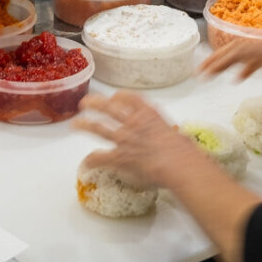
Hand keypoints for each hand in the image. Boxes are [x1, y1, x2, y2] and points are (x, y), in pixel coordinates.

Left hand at [73, 90, 211, 189]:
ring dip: (84, 124)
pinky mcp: (118, 156)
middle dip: (95, 103)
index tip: (114, 97)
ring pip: (98, 127)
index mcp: (150, 114)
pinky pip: (98, 156)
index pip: (130, 97)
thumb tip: (182, 142)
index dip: (119, 96)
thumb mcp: (180, 136)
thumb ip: (174, 136)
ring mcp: (124, 138)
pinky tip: (85, 164)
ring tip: (75, 124)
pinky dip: (90, 160)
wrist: (179, 165)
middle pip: (108, 107)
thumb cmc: (186, 153)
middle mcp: (133, 122)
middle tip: (86, 103)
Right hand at [198, 35, 261, 116]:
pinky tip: (240, 78)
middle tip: (200, 73)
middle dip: (217, 59)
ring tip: (212, 73)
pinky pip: (257, 56)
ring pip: (245, 51)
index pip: (239, 52)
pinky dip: (245, 65)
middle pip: (237, 48)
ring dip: (228, 61)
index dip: (219, 62)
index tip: (203, 74)